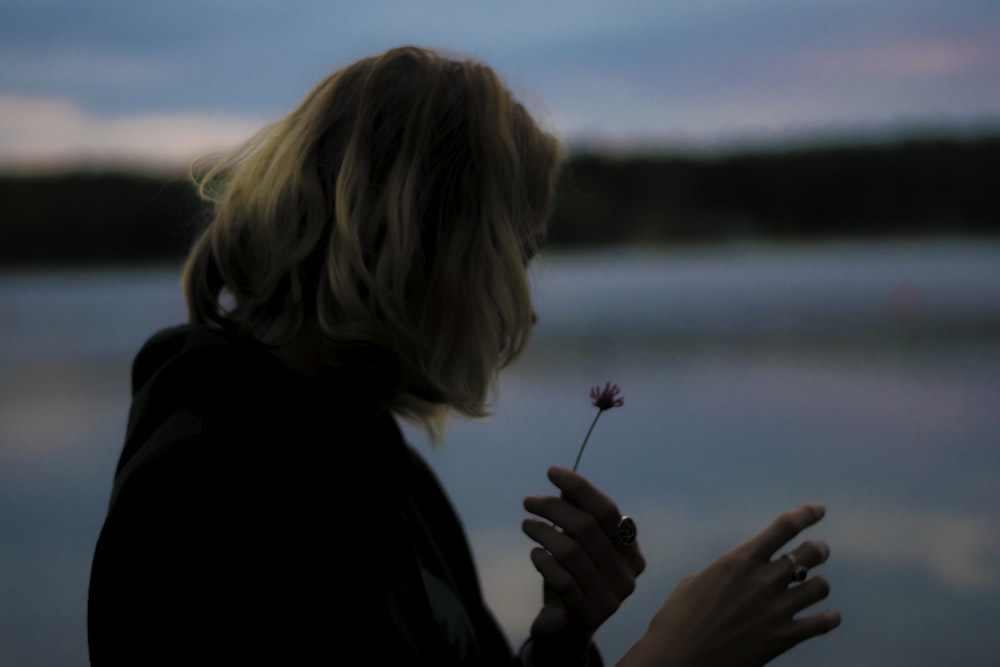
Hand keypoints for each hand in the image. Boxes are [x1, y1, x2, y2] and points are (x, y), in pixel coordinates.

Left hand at [522, 466, 645, 662]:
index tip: (551, 472)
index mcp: (632, 553)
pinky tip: (535, 555)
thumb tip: (564, 485)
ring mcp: (611, 599)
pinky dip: (544, 562)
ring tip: (526, 524)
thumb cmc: (573, 578)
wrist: (565, 630)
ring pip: (571, 552)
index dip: (580, 488)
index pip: (607, 511)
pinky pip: (562, 580)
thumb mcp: (577, 545)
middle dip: (553, 508)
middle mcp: (628, 576)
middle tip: (528, 501)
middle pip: (587, 528)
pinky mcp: (587, 616)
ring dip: (543, 532)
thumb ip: (577, 515)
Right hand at [619, 503, 839, 666]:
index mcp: (739, 560)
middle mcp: (763, 579)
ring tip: (813, 587)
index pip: (784, 527)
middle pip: (809, 552)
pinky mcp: (784, 637)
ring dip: (818, 584)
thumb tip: (733, 577)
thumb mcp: (693, 583)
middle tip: (819, 550)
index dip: (806, 515)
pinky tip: (828, 616)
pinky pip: (822, 622)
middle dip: (818, 549)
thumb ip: (722, 573)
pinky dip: (829, 618)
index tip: (819, 510)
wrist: (679, 660)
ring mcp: (777, 609)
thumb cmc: (676, 620)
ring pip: (820, 586)